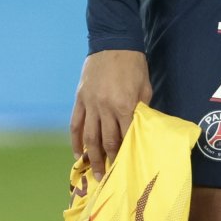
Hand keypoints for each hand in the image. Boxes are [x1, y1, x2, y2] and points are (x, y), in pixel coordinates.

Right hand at [70, 49, 151, 178]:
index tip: (125, 167)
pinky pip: (76, 124)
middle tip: (109, 178)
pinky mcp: (80, 98)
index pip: (125, 136)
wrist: (114, 42)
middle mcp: (106, 107)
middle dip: (108, 161)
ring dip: (92, 156)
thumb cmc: (134, 65)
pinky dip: (75, 141)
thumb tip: (140, 128)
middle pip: (106, 140)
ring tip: (94, 172)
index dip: (125, 154)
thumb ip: (141, 108)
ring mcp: (90, 104)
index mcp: (125, 105)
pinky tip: (78, 154)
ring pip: (89, 137)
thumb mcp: (145, 87)